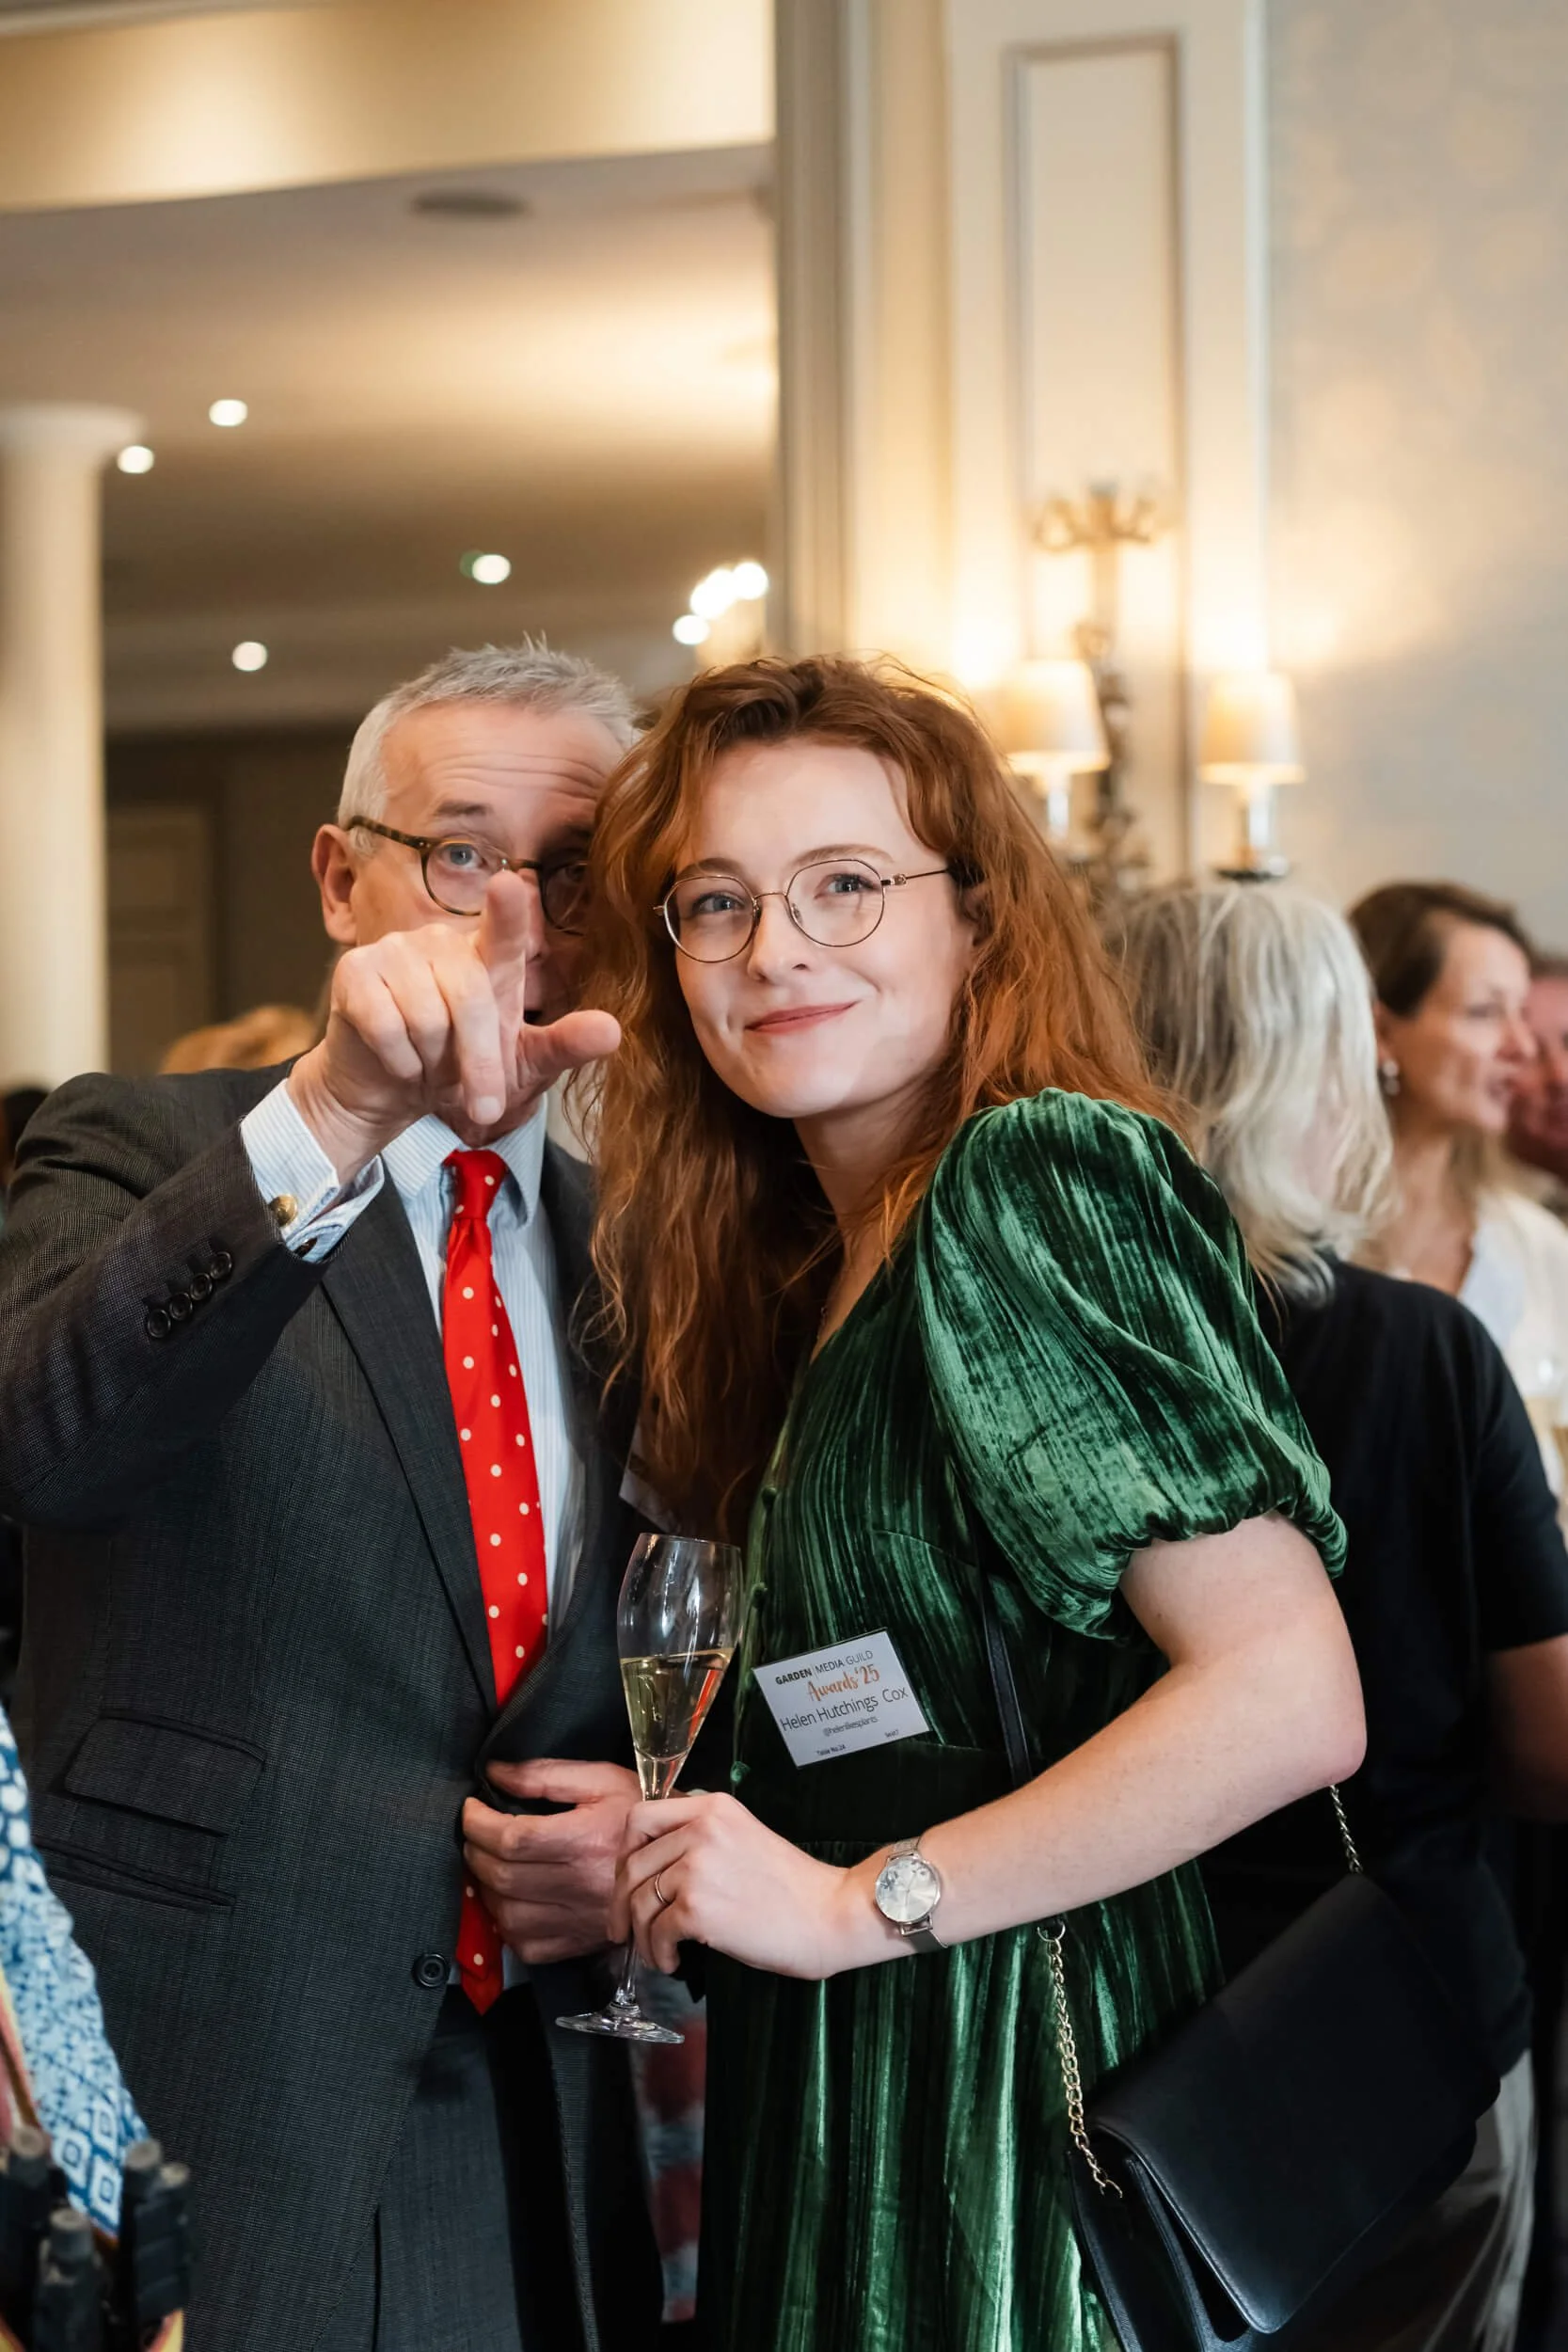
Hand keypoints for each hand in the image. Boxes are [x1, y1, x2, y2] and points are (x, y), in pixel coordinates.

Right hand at [288, 871, 619, 1180]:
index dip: (508, 912)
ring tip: (427, 1064)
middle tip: (482, 1107)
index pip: (503, 933)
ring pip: (426, 1018)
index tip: (512, 885)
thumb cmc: (457, 1072)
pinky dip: (399, 1062)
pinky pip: (385, 1026)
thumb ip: (563, 1046)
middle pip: (470, 1001)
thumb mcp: (520, 1068)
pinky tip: (397, 1062)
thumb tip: (613, 1031)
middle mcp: (442, 943)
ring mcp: (395, 951)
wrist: (390, 1095)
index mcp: (486, 960)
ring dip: (431, 1063)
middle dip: (479, 1065)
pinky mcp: (355, 971)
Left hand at [462, 1759, 639, 1965]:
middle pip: (503, 1876)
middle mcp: (579, 1884)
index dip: (478, 1823)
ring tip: (488, 1865)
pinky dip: (506, 1926)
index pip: (512, 1838)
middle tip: (475, 1833)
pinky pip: (527, 1945)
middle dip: (475, 1851)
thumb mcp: (601, 1780)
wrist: (680, 1858)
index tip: (471, 1808)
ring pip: (508, 1915)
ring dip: (485, 1889)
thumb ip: (544, 1774)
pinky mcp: (579, 1943)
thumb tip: (494, 1773)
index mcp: (584, 1840)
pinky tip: (509, 1901)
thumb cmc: (640, 1810)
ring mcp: (579, 1920)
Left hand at [611, 1789, 886, 1980]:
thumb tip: (656, 1865)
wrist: (831, 1914)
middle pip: (632, 1864)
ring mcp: (697, 1866)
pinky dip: (659, 1953)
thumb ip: (702, 1839)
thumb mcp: (742, 1839)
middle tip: (624, 1929)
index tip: (628, 1882)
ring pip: (640, 1902)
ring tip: (658, 1953)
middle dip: (622, 1902)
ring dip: (642, 1936)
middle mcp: (700, 1829)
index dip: (625, 1854)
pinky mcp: (697, 1907)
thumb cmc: (793, 1887)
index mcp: (711, 1808)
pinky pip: (657, 1932)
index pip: (640, 1818)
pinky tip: (674, 1962)